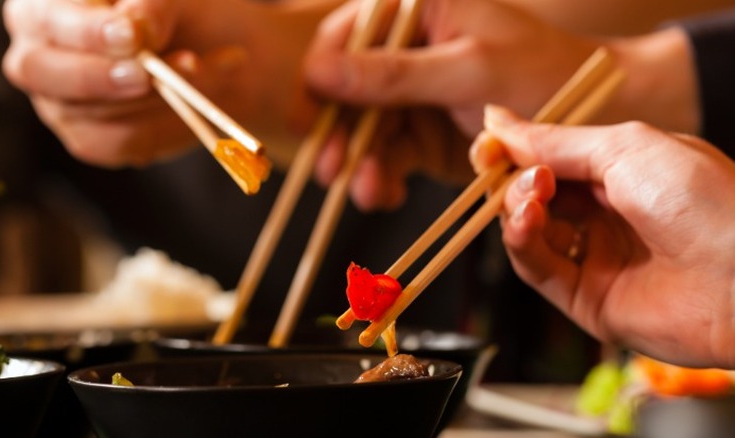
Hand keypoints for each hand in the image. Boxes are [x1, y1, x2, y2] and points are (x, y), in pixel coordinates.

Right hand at [2, 0, 333, 166]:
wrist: (234, 38)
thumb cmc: (206, 6)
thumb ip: (159, 3)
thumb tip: (137, 25)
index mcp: (52, 3)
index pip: (43, 21)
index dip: (84, 30)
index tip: (139, 35)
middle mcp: (46, 52)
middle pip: (44, 76)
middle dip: (108, 77)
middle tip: (162, 73)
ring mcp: (69, 103)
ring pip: (85, 122)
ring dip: (151, 109)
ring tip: (212, 77)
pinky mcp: (102, 138)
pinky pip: (121, 151)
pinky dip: (165, 136)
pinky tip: (202, 113)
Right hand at [302, 0, 598, 210]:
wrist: (589, 120)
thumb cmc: (539, 74)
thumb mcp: (468, 71)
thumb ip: (393, 74)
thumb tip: (319, 72)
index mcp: (417, 11)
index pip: (346, 36)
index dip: (320, 77)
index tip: (307, 120)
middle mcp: (405, 49)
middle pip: (346, 90)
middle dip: (339, 134)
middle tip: (329, 171)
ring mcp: (411, 95)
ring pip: (363, 130)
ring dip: (360, 164)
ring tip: (367, 192)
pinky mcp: (419, 133)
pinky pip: (387, 156)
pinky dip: (383, 177)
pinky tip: (387, 193)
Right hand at [473, 104, 734, 367]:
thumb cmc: (704, 199)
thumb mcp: (625, 148)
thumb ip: (555, 141)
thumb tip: (497, 120)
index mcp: (618, 173)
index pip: (547, 160)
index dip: (513, 152)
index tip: (487, 144)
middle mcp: (602, 215)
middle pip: (530, 195)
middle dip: (511, 177)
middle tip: (502, 165)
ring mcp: (592, 257)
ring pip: (526, 231)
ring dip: (516, 206)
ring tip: (532, 194)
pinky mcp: (583, 298)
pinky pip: (536, 268)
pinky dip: (522, 241)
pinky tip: (529, 220)